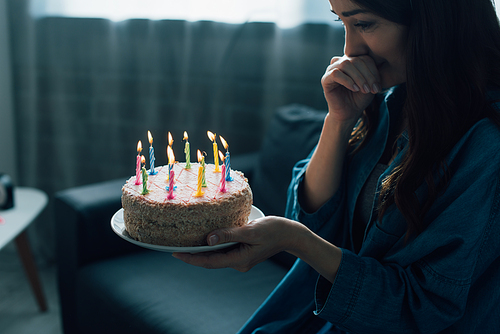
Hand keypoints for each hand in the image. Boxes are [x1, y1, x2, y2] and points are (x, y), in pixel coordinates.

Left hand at [172, 216, 305, 271]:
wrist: (291, 234)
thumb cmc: (274, 230)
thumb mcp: (251, 230)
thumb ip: (229, 234)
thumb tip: (208, 239)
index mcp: (239, 260)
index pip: (208, 262)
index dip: (190, 258)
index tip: (174, 253)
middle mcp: (238, 262)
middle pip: (210, 261)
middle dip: (192, 256)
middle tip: (173, 247)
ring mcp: (241, 258)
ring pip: (216, 256)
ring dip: (201, 251)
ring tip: (185, 243)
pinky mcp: (243, 252)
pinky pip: (224, 251)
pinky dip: (213, 246)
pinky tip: (205, 238)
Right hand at [321, 55, 380, 122]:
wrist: (348, 113)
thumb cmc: (359, 98)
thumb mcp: (370, 85)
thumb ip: (373, 74)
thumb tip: (378, 66)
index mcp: (353, 61)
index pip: (364, 58)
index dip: (373, 71)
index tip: (378, 87)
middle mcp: (341, 62)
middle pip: (356, 60)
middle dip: (366, 75)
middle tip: (372, 89)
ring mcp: (332, 70)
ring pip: (345, 64)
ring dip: (358, 77)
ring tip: (363, 90)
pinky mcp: (325, 79)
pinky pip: (335, 73)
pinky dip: (347, 80)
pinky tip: (354, 89)